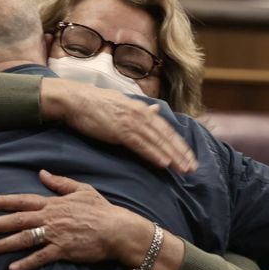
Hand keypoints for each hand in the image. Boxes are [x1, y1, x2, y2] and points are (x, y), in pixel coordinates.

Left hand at [0, 170, 152, 269]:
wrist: (117, 230)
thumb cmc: (101, 210)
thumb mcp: (81, 190)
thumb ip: (60, 183)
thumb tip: (42, 173)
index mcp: (53, 203)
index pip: (23, 200)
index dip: (4, 201)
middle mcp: (50, 218)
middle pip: (18, 220)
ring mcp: (55, 235)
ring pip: (25, 239)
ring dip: (5, 244)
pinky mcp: (63, 250)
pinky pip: (40, 257)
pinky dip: (26, 263)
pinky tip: (12, 268)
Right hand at [40, 78, 196, 174]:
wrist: (75, 99)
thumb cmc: (95, 104)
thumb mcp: (123, 103)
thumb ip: (140, 109)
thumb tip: (155, 110)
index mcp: (141, 109)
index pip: (166, 129)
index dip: (179, 144)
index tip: (189, 157)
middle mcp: (140, 114)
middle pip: (166, 136)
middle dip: (181, 153)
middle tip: (192, 169)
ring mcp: (131, 122)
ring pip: (157, 142)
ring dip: (172, 157)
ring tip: (183, 170)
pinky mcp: (120, 131)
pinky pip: (141, 145)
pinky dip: (154, 154)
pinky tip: (164, 163)